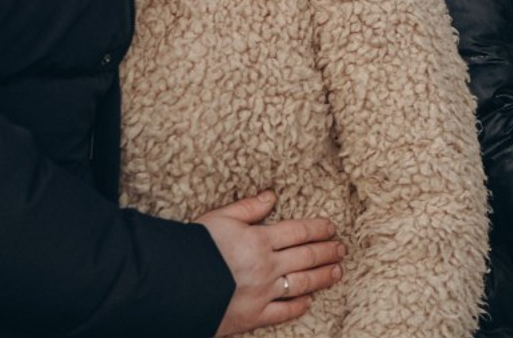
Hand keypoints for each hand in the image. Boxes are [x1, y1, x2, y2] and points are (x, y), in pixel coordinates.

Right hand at [198, 190, 344, 334]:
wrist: (170, 287)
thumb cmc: (193, 248)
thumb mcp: (220, 218)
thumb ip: (249, 207)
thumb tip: (272, 195)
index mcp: (260, 239)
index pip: (299, 231)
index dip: (319, 229)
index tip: (332, 228)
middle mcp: (266, 266)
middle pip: (306, 256)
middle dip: (327, 251)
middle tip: (341, 249)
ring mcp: (261, 293)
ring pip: (302, 283)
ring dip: (322, 277)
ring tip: (337, 272)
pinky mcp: (251, 317)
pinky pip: (282, 313)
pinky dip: (298, 306)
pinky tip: (308, 300)